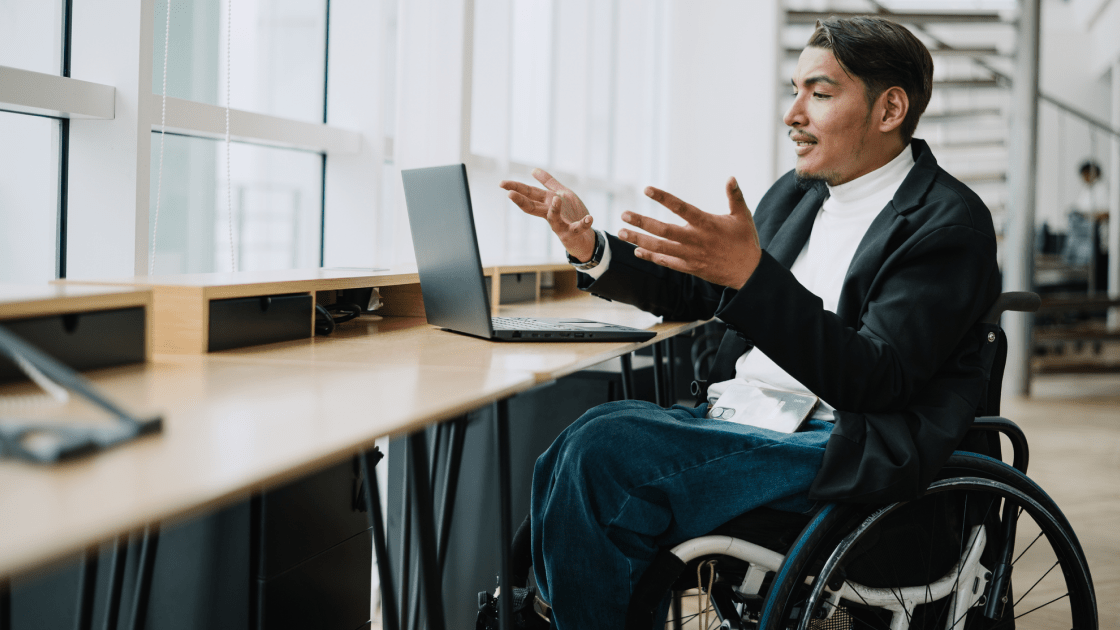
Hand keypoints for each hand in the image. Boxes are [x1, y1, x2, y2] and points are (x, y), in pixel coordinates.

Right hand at [499, 169, 596, 261]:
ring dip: (555, 209)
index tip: (501, 183)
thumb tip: (533, 170)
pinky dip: (583, 224)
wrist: (584, 237)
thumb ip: (548, 182)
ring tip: (556, 198)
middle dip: (521, 200)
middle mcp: (550, 214)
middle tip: (510, 194)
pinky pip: (577, 228)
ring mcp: (560, 225)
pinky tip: (589, 218)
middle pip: (533, 206)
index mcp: (546, 202)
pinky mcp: (572, 233)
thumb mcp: (560, 194)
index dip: (516, 188)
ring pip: (554, 218)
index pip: (528, 193)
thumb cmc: (571, 214)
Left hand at [617, 177, 760, 288]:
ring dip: (639, 240)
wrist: (748, 272)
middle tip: (623, 214)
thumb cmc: (744, 240)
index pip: (681, 207)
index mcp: (707, 223)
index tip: (646, 189)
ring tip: (621, 232)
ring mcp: (690, 255)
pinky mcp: (689, 268)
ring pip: (660, 248)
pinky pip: (666, 262)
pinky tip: (636, 251)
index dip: (663, 198)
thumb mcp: (742, 216)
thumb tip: (731, 177)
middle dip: (642, 222)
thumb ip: (734, 196)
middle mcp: (695, 240)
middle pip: (664, 230)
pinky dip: (651, 257)